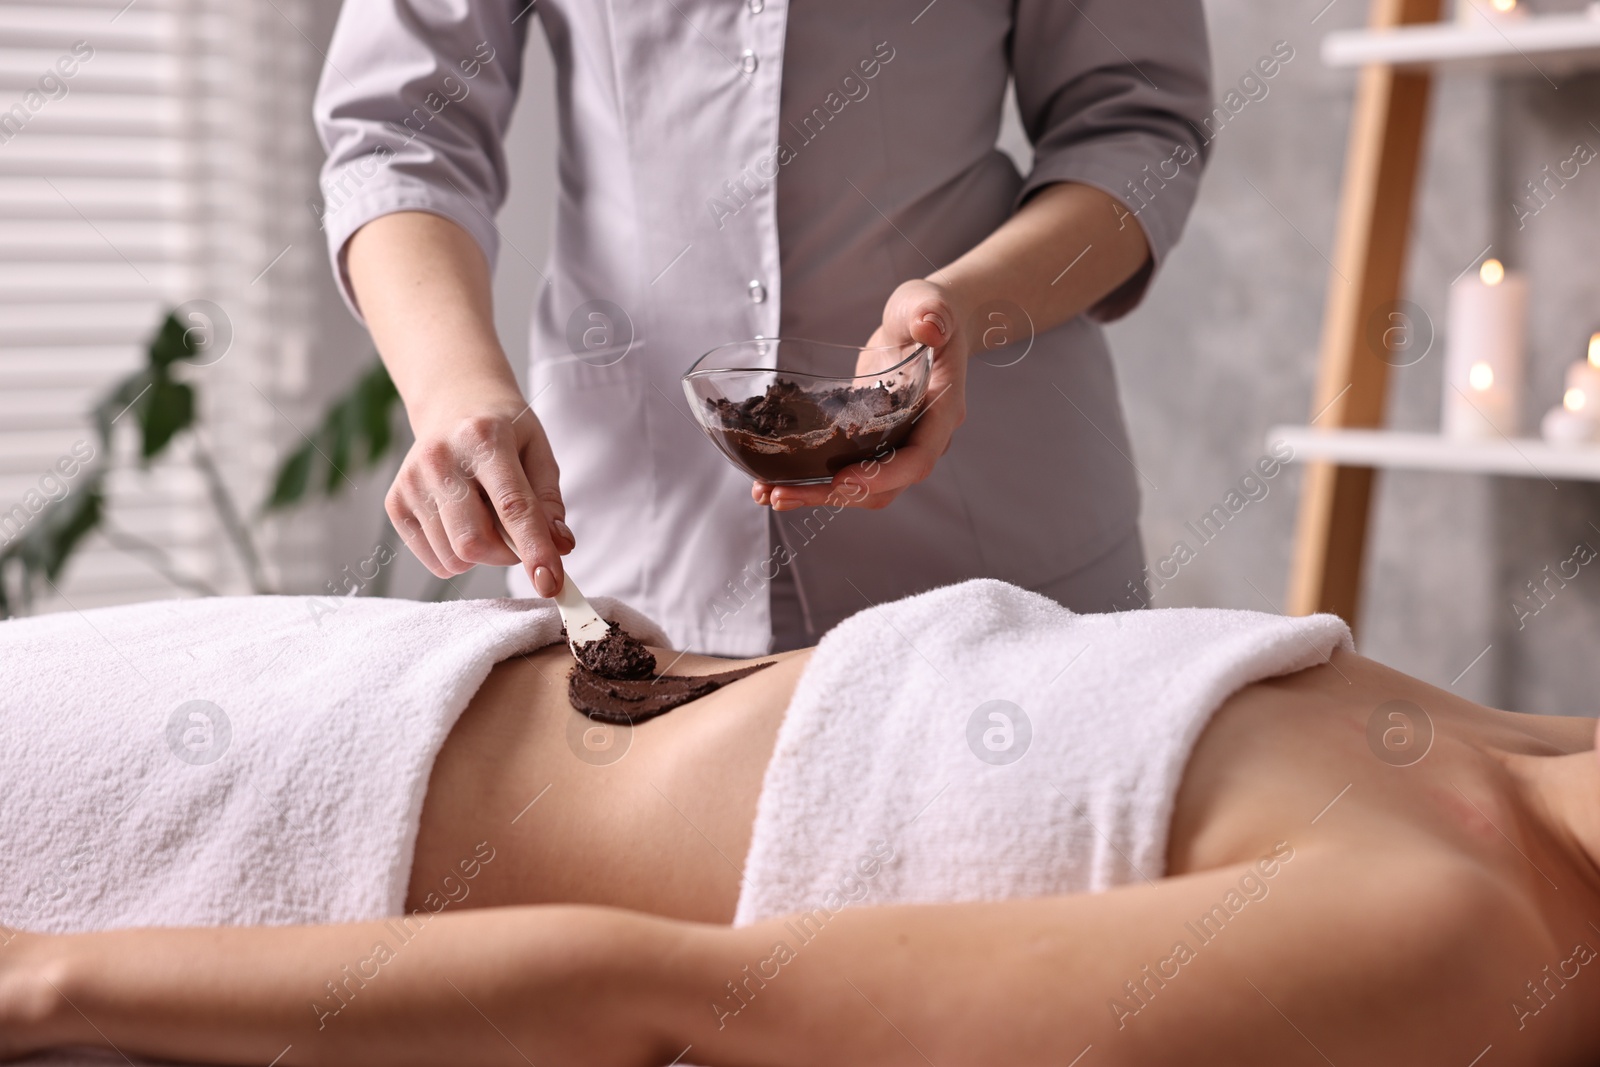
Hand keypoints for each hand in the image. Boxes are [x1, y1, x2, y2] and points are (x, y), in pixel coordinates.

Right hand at [387, 384, 574, 595]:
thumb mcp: (538, 451)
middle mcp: (440, 459)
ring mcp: (411, 482)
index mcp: (484, 439)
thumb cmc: (504, 432)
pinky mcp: (395, 503)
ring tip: (485, 516)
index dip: (534, 549)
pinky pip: (435, 560)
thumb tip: (560, 547)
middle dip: (505, 555)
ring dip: (483, 555)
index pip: (512, 506)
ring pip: (454, 557)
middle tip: (516, 536)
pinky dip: (458, 556)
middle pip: (474, 542)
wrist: (454, 405)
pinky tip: (463, 521)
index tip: (551, 583)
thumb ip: (549, 501)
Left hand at [754, 278, 968, 511]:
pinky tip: (772, 480)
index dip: (882, 476)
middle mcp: (919, 437)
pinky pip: (844, 469)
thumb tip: (930, 326)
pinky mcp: (869, 440)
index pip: (917, 459)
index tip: (842, 480)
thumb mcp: (926, 302)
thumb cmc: (925, 312)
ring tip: (769, 493)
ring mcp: (894, 443)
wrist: (923, 323)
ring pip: (861, 487)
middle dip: (833, 495)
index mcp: (939, 412)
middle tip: (783, 495)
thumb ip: (930, 311)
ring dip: (815, 494)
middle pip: (883, 486)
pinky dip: (811, 478)